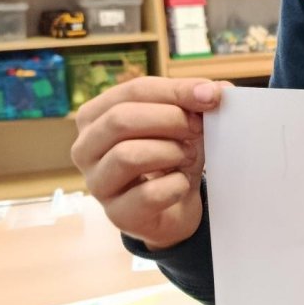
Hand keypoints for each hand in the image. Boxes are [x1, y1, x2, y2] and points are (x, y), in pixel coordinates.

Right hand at [71, 76, 221, 249]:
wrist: (175, 208)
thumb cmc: (171, 159)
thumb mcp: (182, 125)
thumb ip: (195, 103)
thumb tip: (218, 90)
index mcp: (95, 116)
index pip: (133, 91)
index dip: (175, 91)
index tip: (211, 97)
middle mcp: (85, 148)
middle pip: (121, 119)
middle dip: (170, 120)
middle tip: (198, 129)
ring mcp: (97, 183)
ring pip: (128, 156)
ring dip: (171, 152)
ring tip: (188, 156)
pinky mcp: (117, 214)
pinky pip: (148, 194)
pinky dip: (175, 186)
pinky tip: (181, 185)